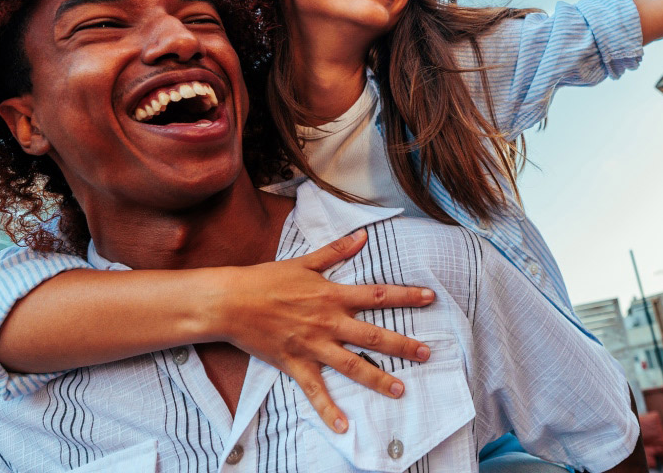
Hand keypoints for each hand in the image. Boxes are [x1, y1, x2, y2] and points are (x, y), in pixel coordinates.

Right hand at [205, 229, 433, 433]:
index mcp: (332, 296)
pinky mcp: (295, 364)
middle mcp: (328, 323)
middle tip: (426, 354)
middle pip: (373, 336)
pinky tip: (343, 426)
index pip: (377, 295)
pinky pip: (315, 391)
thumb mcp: (304, 262)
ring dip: (377, 378)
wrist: (232, 301)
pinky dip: (328, 409)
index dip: (406, 296)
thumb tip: (362, 236)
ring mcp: (312, 346)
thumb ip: (336, 252)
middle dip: (402, 345)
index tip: (430, 298)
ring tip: (400, 390)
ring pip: (352, 366)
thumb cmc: (266, 279)